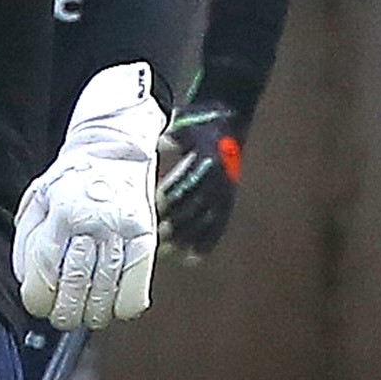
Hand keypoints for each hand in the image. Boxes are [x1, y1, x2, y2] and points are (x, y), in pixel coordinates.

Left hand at [14, 63, 163, 329]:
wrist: (116, 151)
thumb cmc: (71, 182)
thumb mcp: (38, 199)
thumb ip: (27, 239)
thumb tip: (26, 281)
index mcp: (60, 213)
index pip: (44, 268)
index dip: (38, 298)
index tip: (38, 305)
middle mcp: (92, 222)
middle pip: (75, 284)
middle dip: (65, 313)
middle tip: (62, 317)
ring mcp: (122, 230)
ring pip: (106, 291)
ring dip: (93, 315)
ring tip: (86, 315)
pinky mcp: (146, 238)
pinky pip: (137, 288)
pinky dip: (124, 307)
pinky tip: (114, 306)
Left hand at [159, 102, 242, 262]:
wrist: (227, 120)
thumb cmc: (198, 124)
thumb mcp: (184, 125)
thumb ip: (173, 136)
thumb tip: (162, 142)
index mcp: (207, 159)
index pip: (186, 182)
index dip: (170, 197)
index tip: (154, 210)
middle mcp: (217, 180)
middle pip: (195, 206)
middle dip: (176, 223)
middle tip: (158, 238)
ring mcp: (223, 193)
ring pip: (205, 221)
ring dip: (188, 238)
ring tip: (170, 254)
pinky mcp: (225, 201)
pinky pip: (217, 226)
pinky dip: (205, 244)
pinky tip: (193, 259)